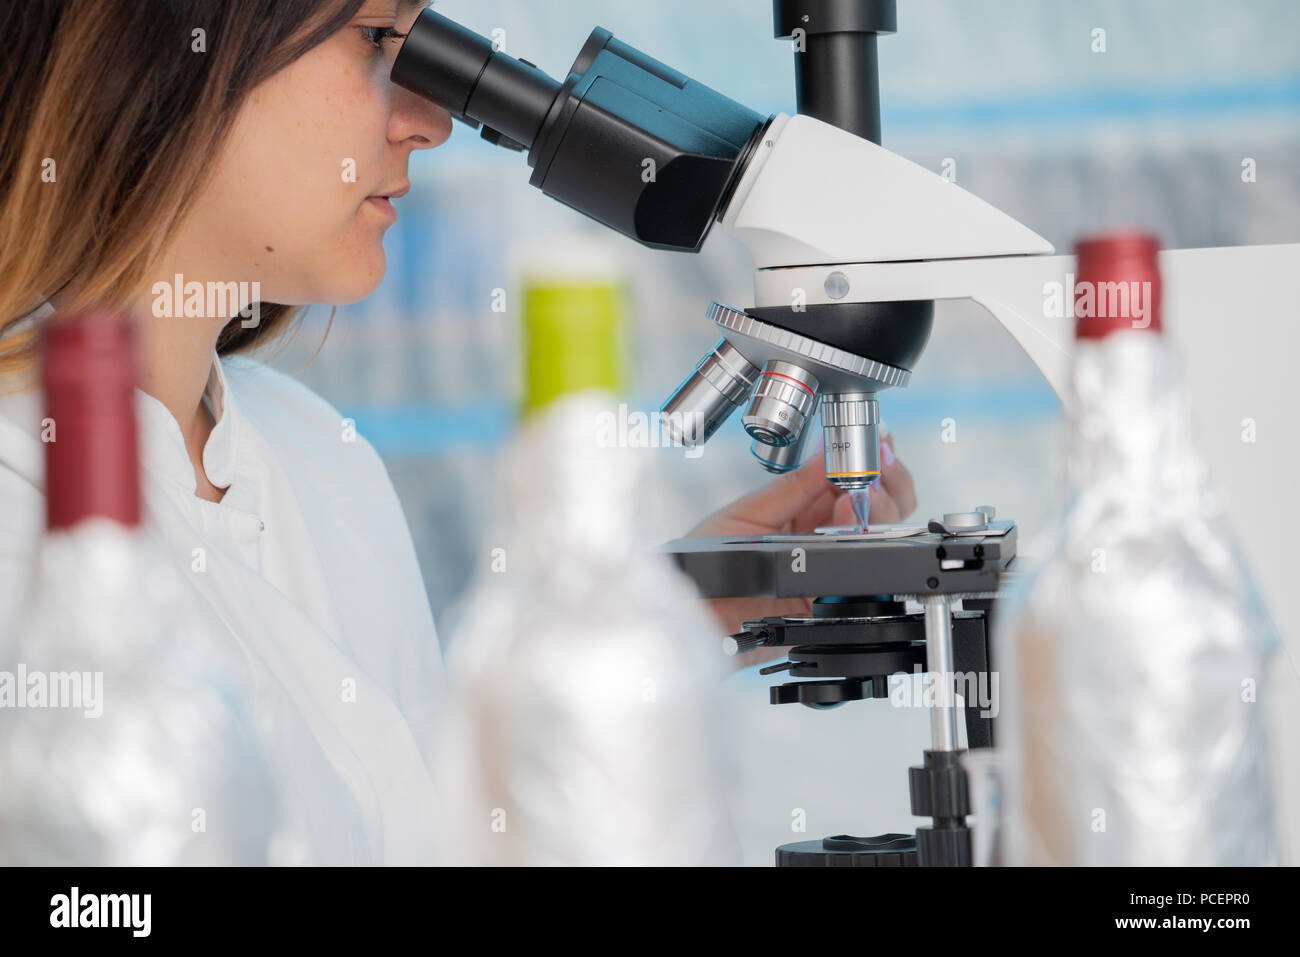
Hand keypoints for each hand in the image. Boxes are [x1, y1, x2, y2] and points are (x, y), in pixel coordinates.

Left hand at [686, 431, 916, 668]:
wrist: (689, 609)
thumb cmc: (705, 561)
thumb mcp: (747, 513)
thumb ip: (792, 487)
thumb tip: (828, 454)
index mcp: (803, 512)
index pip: (853, 485)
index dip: (868, 465)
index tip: (874, 448)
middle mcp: (821, 540)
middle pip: (879, 511)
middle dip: (884, 485)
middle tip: (874, 470)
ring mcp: (828, 570)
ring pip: (880, 541)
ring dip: (878, 511)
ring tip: (859, 494)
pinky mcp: (828, 602)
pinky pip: (862, 578)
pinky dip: (864, 549)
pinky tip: (851, 526)